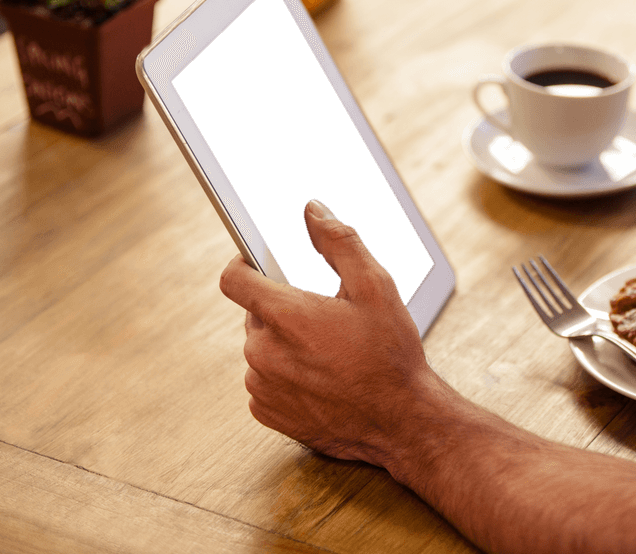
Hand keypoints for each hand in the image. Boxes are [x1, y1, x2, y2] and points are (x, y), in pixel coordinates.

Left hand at [219, 199, 436, 465]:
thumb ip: (340, 242)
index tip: (261, 264)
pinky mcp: (268, 413)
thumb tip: (313, 212)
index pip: (233, 279)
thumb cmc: (391, 355)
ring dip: (285, 344)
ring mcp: (263, 385)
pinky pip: (264, 381)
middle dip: (282, 308)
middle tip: (324, 316)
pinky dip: (286, 375)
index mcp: (285, 316)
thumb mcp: (376, 287)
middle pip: (254, 314)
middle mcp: (264, 352)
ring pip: (261, 348)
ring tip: (328, 351)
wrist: (402, 422)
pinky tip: (321, 377)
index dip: (244, 264)